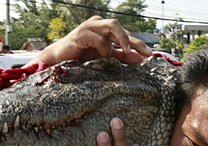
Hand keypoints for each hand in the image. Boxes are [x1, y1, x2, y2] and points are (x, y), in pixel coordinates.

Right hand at [30, 16, 152, 65]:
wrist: (57, 59)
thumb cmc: (80, 56)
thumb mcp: (104, 56)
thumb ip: (121, 56)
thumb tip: (140, 59)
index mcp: (104, 28)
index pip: (125, 34)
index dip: (138, 43)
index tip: (149, 54)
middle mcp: (98, 24)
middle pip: (120, 27)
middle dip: (134, 40)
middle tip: (144, 52)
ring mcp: (89, 27)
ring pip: (111, 26)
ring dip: (122, 38)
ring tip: (127, 50)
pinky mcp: (80, 34)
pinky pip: (98, 38)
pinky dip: (104, 48)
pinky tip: (104, 56)